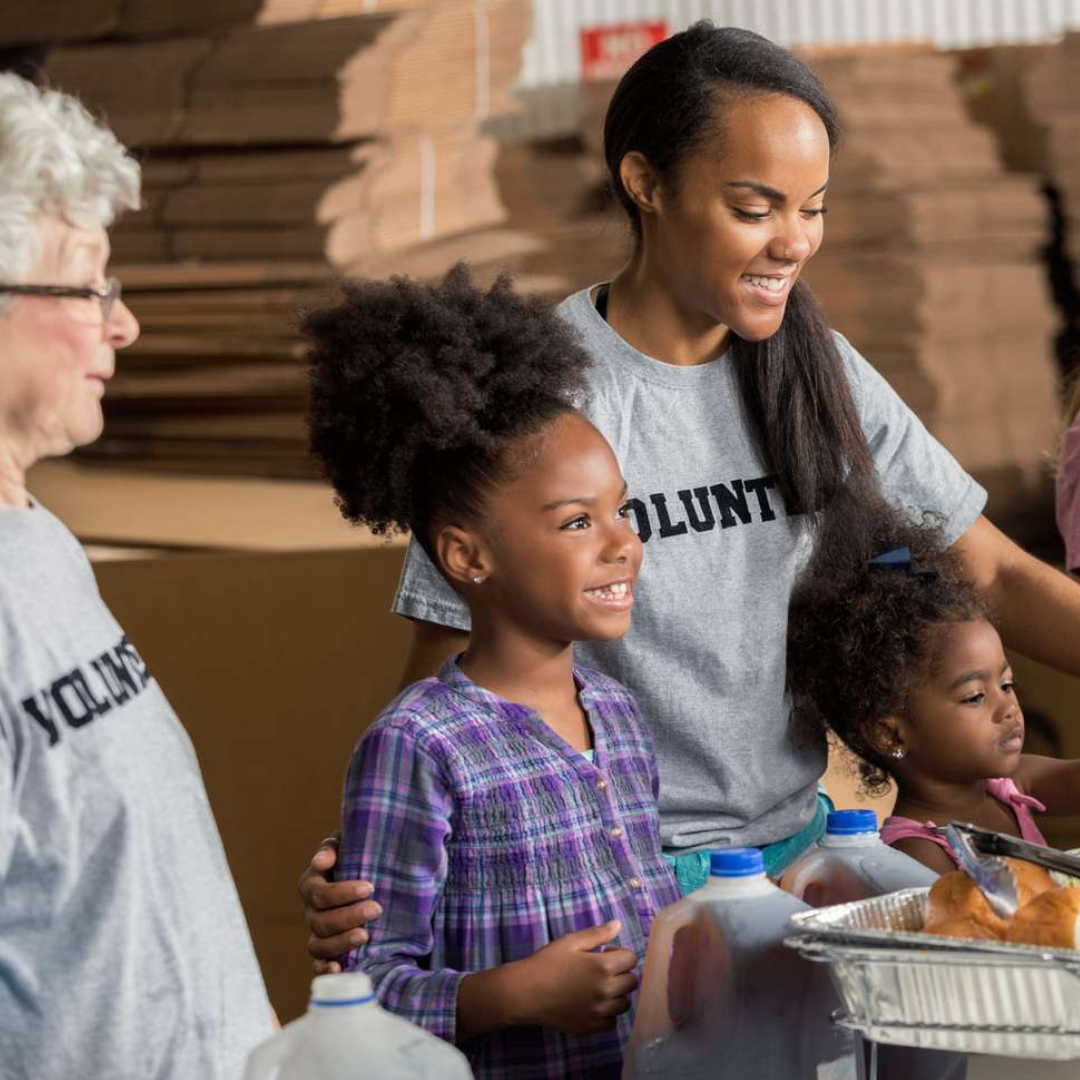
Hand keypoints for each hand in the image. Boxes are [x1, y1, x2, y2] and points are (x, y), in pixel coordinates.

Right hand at [298, 834, 381, 973]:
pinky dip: (325, 969)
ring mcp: (317, 933)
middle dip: (349, 916)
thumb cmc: (357, 856)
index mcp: (312, 884)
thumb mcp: (347, 845)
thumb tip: (321, 861)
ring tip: (366, 935)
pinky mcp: (326, 951)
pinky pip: (317, 965)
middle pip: (320, 921)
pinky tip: (339, 969)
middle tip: (376, 909)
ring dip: (340, 942)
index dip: (341, 893)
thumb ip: (332, 847)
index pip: (318, 893)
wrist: (370, 876)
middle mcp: (310, 911)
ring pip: (317, 945)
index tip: (369, 887)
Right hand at [516, 920, 638, 1033]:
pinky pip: (612, 1022)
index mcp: (603, 966)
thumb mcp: (570, 941)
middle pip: (632, 982)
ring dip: (617, 994)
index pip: (631, 959)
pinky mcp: (591, 1027)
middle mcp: (606, 990)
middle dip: (621, 973)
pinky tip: (594, 1005)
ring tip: (599, 988)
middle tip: (602, 970)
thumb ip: (597, 933)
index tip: (605, 953)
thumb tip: (618, 924)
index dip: (619, 953)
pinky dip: (608, 1013)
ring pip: (624, 1003)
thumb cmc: (547, 963)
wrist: (526, 992)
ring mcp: (600, 1011)